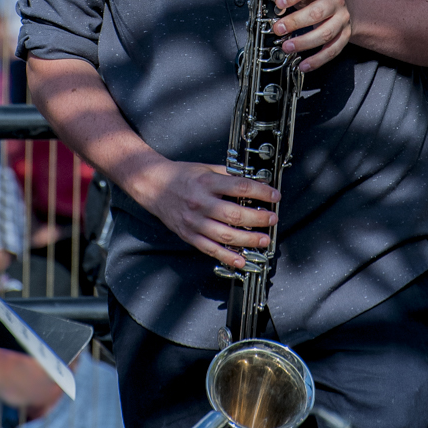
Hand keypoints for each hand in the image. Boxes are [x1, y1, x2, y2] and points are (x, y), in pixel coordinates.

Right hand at [134, 159, 279, 269]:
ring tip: (263, 240)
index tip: (274, 195)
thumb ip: (228, 175)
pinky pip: (210, 249)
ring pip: (225, 234)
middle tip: (272, 219)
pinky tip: (241, 260)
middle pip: (234, 214)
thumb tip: (253, 181)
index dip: (261, 191)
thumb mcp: (206, 168)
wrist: (153, 185)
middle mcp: (200, 202)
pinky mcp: (189, 235)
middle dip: (258, 218)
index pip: (240, 187)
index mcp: (206, 182)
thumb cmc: (180, 176)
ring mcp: (194, 221)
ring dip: (248, 239)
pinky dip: (227, 256)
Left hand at [272, 0, 350, 71]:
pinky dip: (317, 60)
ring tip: (287, 47)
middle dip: (295, 22)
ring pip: (325, 34)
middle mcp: (337, 0)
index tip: (279, 3)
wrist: (344, 5)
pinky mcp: (345, 36)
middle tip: (278, 29)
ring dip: (304, 43)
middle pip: (318, 12)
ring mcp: (342, 19)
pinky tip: (304, 65)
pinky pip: (332, 50)